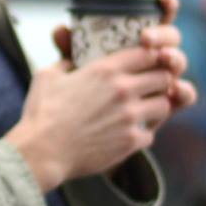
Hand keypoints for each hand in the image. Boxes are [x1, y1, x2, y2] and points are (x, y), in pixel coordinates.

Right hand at [15, 0, 198, 190]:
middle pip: (163, 77)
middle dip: (159, 82)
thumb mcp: (47, 76)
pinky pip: (150, 134)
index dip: (151, 57)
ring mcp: (129, 116)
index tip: (147, 64)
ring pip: (164, 105)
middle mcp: (123, 89)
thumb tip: (70, 62)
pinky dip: (141, 135)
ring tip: (143, 112)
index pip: (147, 54)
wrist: (42, 151)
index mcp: (105, 70)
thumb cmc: (41, 113)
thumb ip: (65, 63)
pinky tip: (128, 136)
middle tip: (150, 88)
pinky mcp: (130, 141)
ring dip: (155, 108)